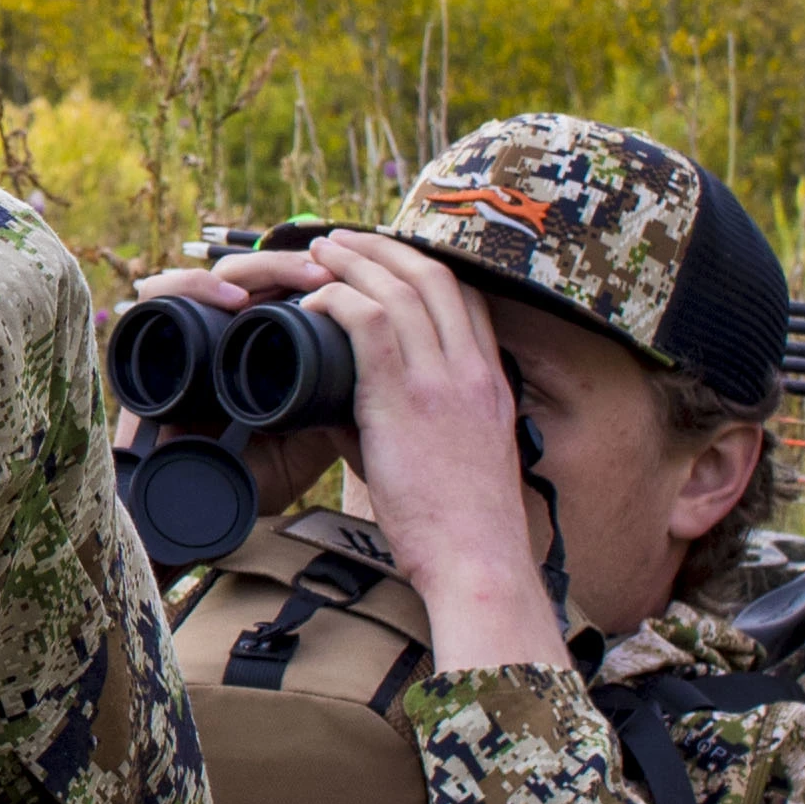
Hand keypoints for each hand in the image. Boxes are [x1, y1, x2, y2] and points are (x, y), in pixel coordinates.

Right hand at [113, 252, 346, 515]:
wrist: (195, 509)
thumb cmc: (248, 478)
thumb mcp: (314, 437)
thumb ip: (342, 401)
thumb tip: (386, 363)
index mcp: (257, 345)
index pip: (282, 287)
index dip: (314, 275)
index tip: (354, 280)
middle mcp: (220, 331)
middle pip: (256, 272)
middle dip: (296, 265)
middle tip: (329, 274)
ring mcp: (185, 332)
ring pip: (219, 274)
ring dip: (262, 268)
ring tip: (302, 279)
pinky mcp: (145, 341)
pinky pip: (163, 294)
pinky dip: (198, 287)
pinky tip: (235, 300)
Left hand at [227, 235, 568, 672]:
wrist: (477, 563)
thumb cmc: (462, 529)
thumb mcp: (458, 460)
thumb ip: (418, 422)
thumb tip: (353, 407)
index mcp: (493, 383)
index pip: (468, 300)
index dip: (425, 270)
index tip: (388, 261)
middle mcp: (475, 371)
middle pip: (435, 277)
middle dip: (385, 249)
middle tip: (343, 241)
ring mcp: (445, 381)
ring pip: (400, 288)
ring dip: (355, 262)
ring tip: (318, 253)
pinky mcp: (406, 399)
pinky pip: (370, 323)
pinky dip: (338, 301)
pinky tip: (312, 303)